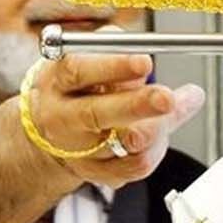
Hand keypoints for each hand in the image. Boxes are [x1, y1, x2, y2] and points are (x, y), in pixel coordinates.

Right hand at [24, 52, 204, 188]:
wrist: (49, 132)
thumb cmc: (73, 88)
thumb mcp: (84, 56)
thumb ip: (115, 49)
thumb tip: (142, 56)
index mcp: (57, 82)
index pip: (80, 72)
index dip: (114, 66)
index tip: (145, 62)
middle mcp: (64, 118)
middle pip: (97, 114)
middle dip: (137, 106)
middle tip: (167, 98)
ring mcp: (79, 150)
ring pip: (126, 145)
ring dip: (159, 126)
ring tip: (174, 105)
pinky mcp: (98, 173)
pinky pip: (137, 165)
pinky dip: (158, 147)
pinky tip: (161, 130)